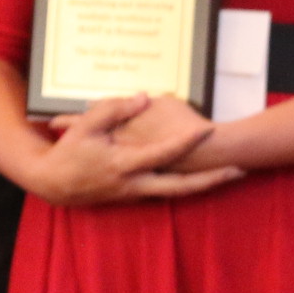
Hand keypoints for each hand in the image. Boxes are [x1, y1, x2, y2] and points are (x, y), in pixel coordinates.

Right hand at [21, 94, 242, 206]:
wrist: (53, 184)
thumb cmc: (69, 152)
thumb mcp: (86, 126)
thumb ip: (115, 109)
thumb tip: (143, 97)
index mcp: (125, 164)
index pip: (164, 153)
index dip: (187, 141)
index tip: (209, 129)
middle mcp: (136, 184)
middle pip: (183, 187)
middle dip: (212, 180)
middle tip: (240, 170)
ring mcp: (136, 193)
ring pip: (177, 191)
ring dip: (203, 184)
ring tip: (230, 173)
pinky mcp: (134, 195)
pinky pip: (165, 190)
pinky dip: (184, 183)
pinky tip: (201, 176)